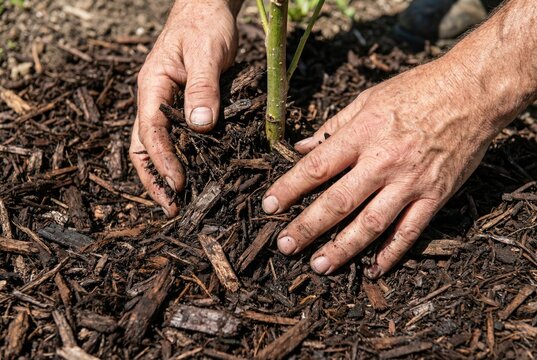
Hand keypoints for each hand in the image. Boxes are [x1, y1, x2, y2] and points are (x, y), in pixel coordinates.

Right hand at [130, 0, 239, 216]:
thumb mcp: (206, 54)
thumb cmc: (205, 26)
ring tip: (178, 201)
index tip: (177, 184)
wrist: (207, 9)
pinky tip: (193, 174)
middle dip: (153, 179)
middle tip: (171, 208)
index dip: (163, 160)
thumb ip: (203, 88)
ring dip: (163, 174)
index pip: (150, 131)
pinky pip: (175, 137)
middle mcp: (153, 99)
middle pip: (143, 146)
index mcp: (152, 87)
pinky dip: (179, 158)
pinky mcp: (181, 107)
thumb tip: (201, 127)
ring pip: (155, 145)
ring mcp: (166, 104)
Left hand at [263, 57, 500, 278]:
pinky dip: (392, 253)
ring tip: (320, 265)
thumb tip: (302, 148)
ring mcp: (410, 182)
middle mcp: (383, 161)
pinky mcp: (435, 195)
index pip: (316, 168)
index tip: (269, 207)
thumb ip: (333, 127)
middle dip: (308, 227)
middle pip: (338, 202)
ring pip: (371, 224)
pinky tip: (374, 268)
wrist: (472, 90)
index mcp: (363, 134)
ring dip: (343, 248)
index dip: (289, 189)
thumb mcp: (369, 99)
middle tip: (285, 246)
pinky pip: (410, 231)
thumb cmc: (417, 89)